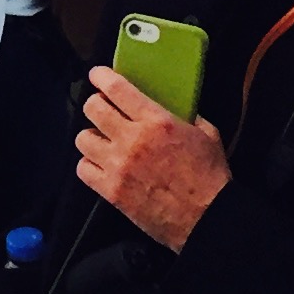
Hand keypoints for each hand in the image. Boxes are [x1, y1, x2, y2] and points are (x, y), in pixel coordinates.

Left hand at [75, 68, 230, 251]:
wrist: (207, 219)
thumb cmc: (210, 176)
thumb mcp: (207, 134)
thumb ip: (187, 115)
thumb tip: (175, 105)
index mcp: (156, 121)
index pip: (116, 89)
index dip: (101, 76)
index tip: (97, 74)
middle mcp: (131, 140)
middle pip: (92, 108)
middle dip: (96, 104)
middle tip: (104, 109)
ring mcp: (118, 166)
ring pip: (82, 138)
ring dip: (92, 136)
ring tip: (103, 140)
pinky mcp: (111, 191)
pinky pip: (83, 169)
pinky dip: (90, 164)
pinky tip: (102, 164)